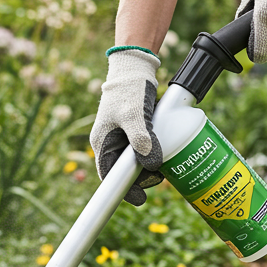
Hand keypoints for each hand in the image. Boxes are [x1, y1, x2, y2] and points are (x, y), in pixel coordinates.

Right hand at [90, 47, 164, 206]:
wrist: (134, 67)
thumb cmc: (129, 89)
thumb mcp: (134, 114)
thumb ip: (141, 138)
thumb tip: (150, 163)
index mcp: (102, 142)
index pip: (109, 175)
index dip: (123, 190)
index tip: (140, 199)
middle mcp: (109, 143)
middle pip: (123, 172)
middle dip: (140, 179)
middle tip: (159, 179)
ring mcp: (121, 138)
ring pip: (133, 163)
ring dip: (148, 168)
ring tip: (163, 168)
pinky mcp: (132, 132)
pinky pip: (141, 151)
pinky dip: (151, 156)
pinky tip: (163, 157)